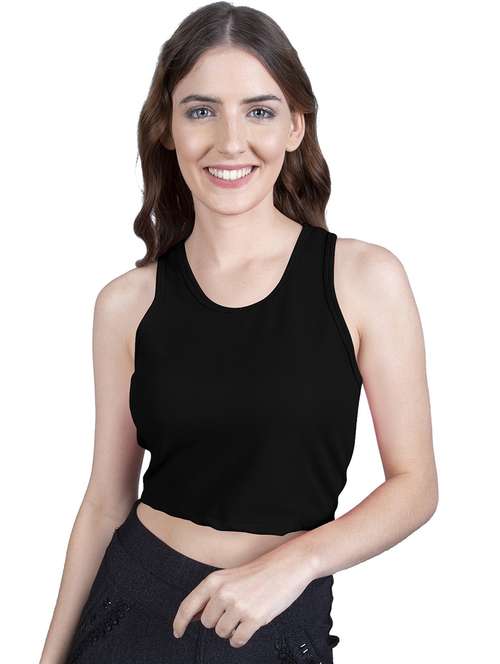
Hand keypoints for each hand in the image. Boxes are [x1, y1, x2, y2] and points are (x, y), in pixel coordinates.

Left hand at [172, 545, 315, 647]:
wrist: (288, 566)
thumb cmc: (260, 571)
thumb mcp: (229, 577)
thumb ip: (211, 595)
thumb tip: (194, 617)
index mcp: (215, 580)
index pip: (188, 606)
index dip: (179, 622)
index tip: (177, 633)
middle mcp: (223, 593)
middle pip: (207, 623)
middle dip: (219, 620)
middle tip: (234, 609)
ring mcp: (238, 606)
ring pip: (222, 632)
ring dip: (232, 628)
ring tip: (245, 612)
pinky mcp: (254, 618)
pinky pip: (237, 640)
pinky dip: (241, 637)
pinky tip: (249, 624)